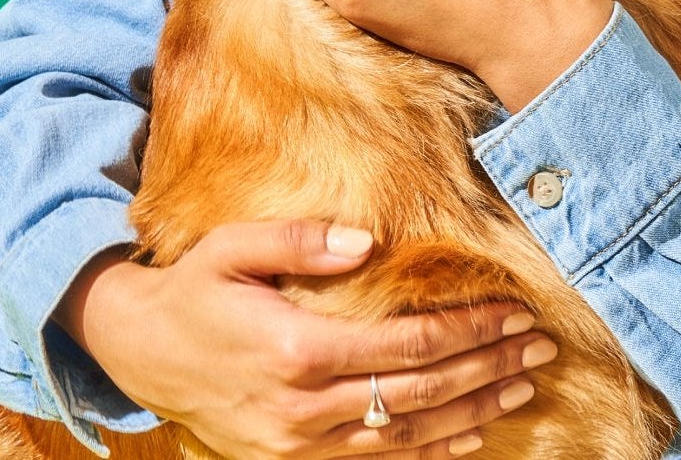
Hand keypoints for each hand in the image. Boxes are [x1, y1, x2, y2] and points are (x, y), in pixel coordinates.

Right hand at [55, 219, 554, 457]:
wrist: (139, 353)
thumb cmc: (193, 290)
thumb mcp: (232, 249)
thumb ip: (298, 241)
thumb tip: (365, 242)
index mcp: (298, 350)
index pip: (408, 345)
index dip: (468, 329)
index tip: (514, 310)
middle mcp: (305, 408)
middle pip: (420, 394)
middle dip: (488, 367)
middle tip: (541, 346)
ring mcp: (300, 445)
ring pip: (407, 437)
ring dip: (474, 412)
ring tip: (524, 386)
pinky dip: (431, 452)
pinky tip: (473, 434)